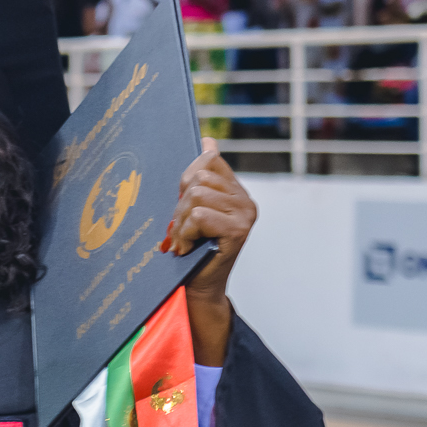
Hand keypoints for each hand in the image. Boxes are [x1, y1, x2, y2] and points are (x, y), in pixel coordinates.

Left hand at [167, 138, 256, 363]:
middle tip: (181, 230)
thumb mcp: (192, 207)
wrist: (196, 287)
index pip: (208, 160)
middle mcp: (246, 201)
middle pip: (199, 178)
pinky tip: (189, 247)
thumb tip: (208, 139)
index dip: (186, 180)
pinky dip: (186, 233)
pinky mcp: (238, 231)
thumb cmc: (191, 248)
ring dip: (181, 222)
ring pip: (197, 196)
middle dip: (180, 206)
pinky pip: (200, 215)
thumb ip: (200, 177)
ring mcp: (245, 215)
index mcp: (236, 191)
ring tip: (184, 240)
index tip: (185, 207)